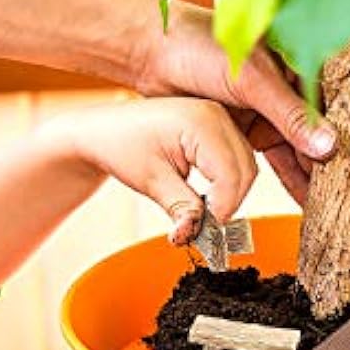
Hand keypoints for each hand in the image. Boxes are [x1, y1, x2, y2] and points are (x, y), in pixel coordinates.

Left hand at [58, 97, 257, 244]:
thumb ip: (181, 208)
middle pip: (246, 169)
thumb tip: (194, 234)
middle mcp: (216, 114)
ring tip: (202, 210)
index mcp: (202, 123)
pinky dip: (226, 180)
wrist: (103, 130)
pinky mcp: (215, 125)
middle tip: (205, 225)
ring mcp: (218, 117)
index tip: (206, 228)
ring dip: (229, 193)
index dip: (224, 207)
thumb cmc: (121, 146)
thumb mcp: (152, 181)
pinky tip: (205, 195)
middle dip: (229, 202)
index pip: (232, 174)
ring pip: (245, 165)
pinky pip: (235, 157)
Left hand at [133, 1, 349, 241]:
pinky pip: (291, 168)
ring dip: (346, 197)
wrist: (155, 53)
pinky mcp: (262, 133)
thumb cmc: (203, 46)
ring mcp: (287, 114)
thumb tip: (332, 151)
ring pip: (326, 161)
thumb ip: (289, 113)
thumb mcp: (250, 76)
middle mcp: (311, 89)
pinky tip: (324, 222)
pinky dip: (306, 194)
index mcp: (319, 61)